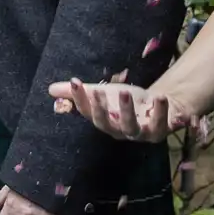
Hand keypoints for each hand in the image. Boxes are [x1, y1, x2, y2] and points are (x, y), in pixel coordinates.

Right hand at [47, 78, 195, 142]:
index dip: (80, 99)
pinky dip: (162, 113)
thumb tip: (50, 89)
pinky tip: (159, 97)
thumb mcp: (103, 93)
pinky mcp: (161, 130)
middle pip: (108, 124)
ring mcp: (141, 133)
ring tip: (128, 92)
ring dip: (129, 112)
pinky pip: (162, 125)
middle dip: (102, 109)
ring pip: (132, 128)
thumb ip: (80, 93)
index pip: (88, 113)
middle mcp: (120, 131)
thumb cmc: (128, 102)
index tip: (75, 81)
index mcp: (105, 122)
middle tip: (99, 91)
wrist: (160, 105)